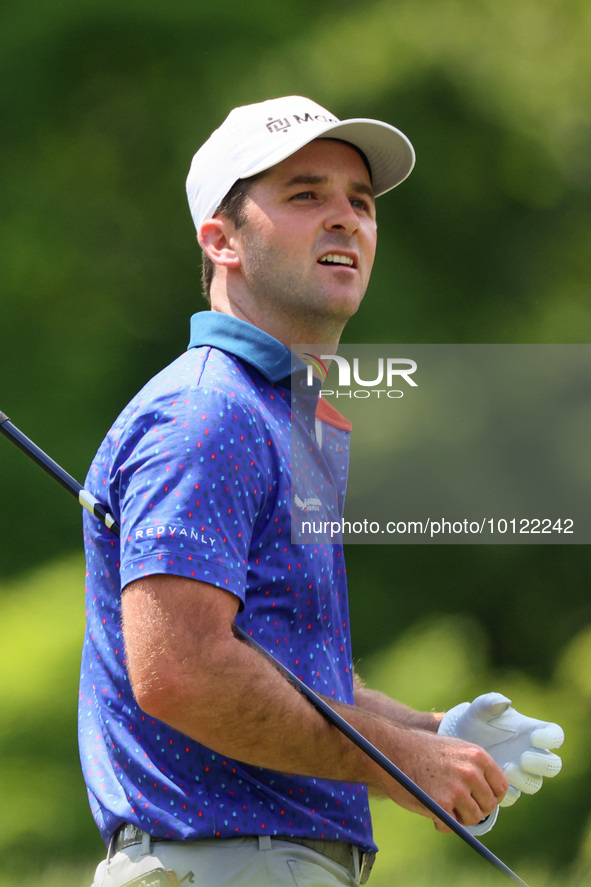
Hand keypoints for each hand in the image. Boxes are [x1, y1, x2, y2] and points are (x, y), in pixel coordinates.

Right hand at [376, 729, 508, 833]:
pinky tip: (431, 811)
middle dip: (474, 809)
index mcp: (477, 756)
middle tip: (455, 804)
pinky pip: (452, 826)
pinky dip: (442, 824)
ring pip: (473, 819)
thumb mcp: (454, 749)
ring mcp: (457, 789)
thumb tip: (488, 792)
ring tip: (441, 805)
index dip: (490, 796)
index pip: (500, 787)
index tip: (478, 799)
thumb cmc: (420, 749)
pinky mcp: (441, 805)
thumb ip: (473, 767)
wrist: (391, 749)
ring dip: (459, 818)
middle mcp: (471, 772)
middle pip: (488, 806)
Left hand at [439, 693, 563, 833]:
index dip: (551, 739)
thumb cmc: (475, 720)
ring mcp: (520, 773)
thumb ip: (490, 702)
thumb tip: (504, 703)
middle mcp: (532, 754)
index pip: (555, 736)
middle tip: (523, 758)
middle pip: (553, 765)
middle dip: (542, 764)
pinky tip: (494, 782)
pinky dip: (508, 792)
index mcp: (532, 732)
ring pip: (535, 784)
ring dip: (524, 779)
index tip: (534, 736)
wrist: (458, 738)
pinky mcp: (506, 787)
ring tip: (506, 768)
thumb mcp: (479, 708)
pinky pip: (514, 796)